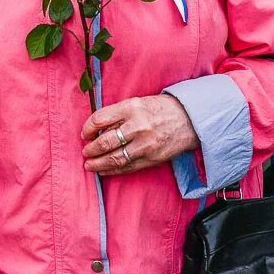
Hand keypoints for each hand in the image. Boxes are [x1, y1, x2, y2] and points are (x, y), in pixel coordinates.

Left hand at [80, 95, 198, 175]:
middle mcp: (137, 126)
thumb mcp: (137, 102)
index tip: (85, 134)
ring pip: (114, 158)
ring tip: (89, 165)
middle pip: (105, 142)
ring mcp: (145, 144)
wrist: (189, 119)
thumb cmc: (159, 109)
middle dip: (90, 149)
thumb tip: (96, 129)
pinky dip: (113, 171)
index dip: (88, 128)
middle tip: (85, 151)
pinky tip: (104, 170)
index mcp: (131, 108)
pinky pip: (128, 167)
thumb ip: (117, 114)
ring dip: (98, 164)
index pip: (100, 119)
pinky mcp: (152, 158)